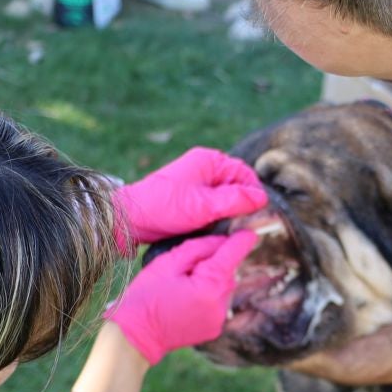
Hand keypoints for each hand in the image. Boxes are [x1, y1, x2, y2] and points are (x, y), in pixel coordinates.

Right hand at [105, 231, 259, 364]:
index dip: (241, 241)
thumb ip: (198, 248)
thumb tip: (221, 240)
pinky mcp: (215, 329)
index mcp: (209, 285)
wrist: (136, 336)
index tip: (249, 232)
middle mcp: (220, 304)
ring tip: (184, 285)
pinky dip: (208, 296)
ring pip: (224, 287)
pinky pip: (218, 303)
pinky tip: (187, 300)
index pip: (233, 255)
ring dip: (211, 280)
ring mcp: (219, 319)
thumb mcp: (168, 263)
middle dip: (214, 263)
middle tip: (187, 266)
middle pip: (228, 271)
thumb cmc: (146, 296)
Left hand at [114, 147, 267, 248]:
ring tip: (220, 229)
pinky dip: (214, 220)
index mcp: (209, 161)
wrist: (129, 220)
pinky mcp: (190, 200)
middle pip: (236, 187)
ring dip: (226, 216)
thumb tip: (262, 198)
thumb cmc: (163, 208)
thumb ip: (235, 201)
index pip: (244, 174)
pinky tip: (209, 231)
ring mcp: (197, 185)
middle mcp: (204, 169)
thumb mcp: (204, 206)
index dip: (254, 193)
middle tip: (238, 225)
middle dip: (239, 206)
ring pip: (225, 201)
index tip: (257, 214)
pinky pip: (213, 209)